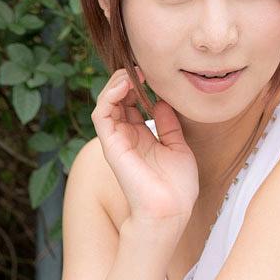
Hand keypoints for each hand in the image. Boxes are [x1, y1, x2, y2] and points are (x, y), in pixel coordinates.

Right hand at [91, 67, 199, 225]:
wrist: (170, 210)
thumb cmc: (177, 187)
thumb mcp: (178, 147)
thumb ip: (169, 125)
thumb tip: (162, 102)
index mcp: (143, 137)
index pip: (133, 104)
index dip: (140, 86)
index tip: (154, 74)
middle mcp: (127, 137)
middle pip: (118, 99)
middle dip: (128, 80)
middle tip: (142, 68)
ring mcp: (117, 140)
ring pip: (107, 102)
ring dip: (117, 83)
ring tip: (132, 73)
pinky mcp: (111, 145)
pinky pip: (102, 114)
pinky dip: (110, 96)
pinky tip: (125, 85)